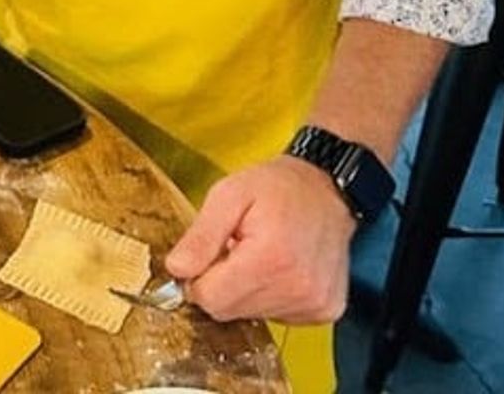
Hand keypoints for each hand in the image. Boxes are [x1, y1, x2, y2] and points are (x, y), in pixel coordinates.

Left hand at [164, 154, 355, 323]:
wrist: (327, 188)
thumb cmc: (278, 187)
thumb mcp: (229, 194)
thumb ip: (200, 236)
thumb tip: (177, 269)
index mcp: (270, 258)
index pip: (211, 299)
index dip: (199, 278)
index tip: (207, 255)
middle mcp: (297, 288)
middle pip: (230, 312)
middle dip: (221, 283)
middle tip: (234, 249)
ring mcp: (314, 303)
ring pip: (252, 316)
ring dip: (246, 290)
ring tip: (259, 254)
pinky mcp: (325, 310)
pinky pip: (279, 317)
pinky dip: (270, 295)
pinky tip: (278, 267)